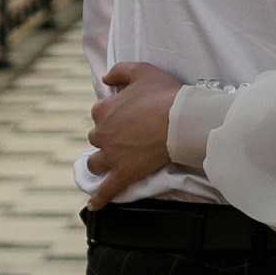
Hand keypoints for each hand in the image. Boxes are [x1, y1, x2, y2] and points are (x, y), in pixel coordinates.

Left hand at [84, 62, 184, 209]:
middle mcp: (102, 133)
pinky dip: (98, 198)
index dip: (111, 114)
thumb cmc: (164, 94)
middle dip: (107, 138)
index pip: (98, 113)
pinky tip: (94, 204)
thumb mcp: (142, 70)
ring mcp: (111, 155)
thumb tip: (105, 78)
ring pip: (95, 163)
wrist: (181, 120)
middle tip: (125, 137)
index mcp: (104, 110)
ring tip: (109, 164)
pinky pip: (106, 190)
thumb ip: (119, 71)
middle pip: (96, 138)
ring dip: (100, 163)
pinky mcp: (123, 173)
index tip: (125, 116)